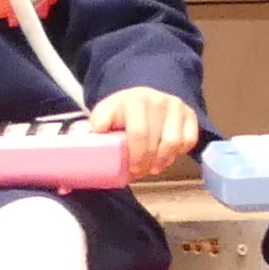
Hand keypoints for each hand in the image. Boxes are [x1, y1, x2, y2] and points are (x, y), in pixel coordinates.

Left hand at [86, 83, 200, 179]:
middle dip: (146, 164)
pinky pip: (188, 141)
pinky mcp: (189, 113)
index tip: (130, 169)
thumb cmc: (121, 113)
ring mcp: (174, 105)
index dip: (135, 156)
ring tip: (153, 167)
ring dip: (162, 161)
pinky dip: (178, 153)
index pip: (138, 133)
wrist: (142, 97)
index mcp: (133, 100)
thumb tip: (79, 153)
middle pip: (154, 143)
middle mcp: (156, 99)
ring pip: (173, 143)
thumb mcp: (104, 116)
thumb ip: (93, 129)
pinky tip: (167, 154)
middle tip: (139, 172)